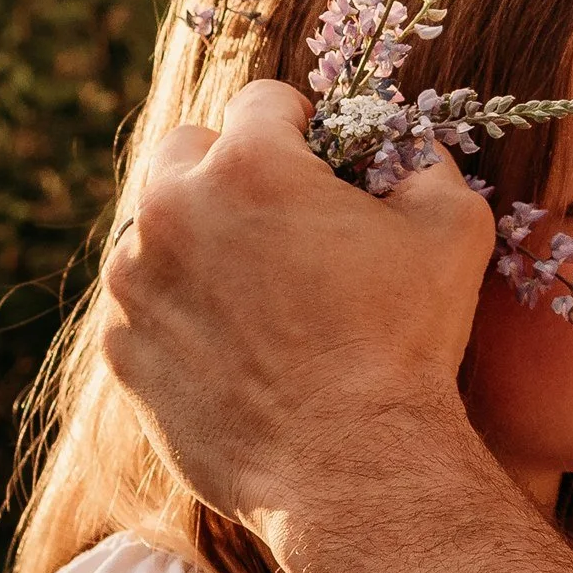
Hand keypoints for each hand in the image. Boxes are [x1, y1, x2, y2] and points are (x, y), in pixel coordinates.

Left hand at [100, 78, 495, 562]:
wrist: (353, 471)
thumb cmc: (408, 343)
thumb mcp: (453, 228)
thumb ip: (424, 162)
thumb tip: (405, 145)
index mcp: (248, 163)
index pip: (265, 101)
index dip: (305, 127)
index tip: (325, 165)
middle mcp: (171, 209)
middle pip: (189, 148)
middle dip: (233, 170)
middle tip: (285, 223)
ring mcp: (134, 283)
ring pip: (158, 228)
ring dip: (201, 241)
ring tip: (263, 294)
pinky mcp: (119, 348)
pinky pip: (144, 303)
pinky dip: (180, 310)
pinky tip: (237, 346)